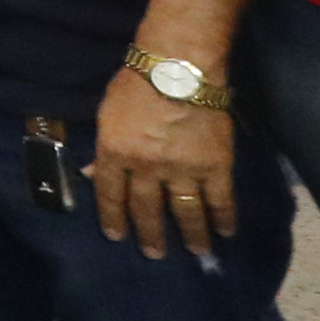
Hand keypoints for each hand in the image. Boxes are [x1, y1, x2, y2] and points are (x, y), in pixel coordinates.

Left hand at [94, 67, 233, 258]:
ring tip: (194, 251)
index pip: (111, 195)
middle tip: (154, 254)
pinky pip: (220, 199)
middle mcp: (147, 168)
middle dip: (150, 234)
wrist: (179, 66)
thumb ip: (103, 147)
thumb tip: (93, 173)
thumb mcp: (106, 113)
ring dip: (190, 235)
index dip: (113, 218)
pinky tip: (226, 232)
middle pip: (147, 209)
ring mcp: (183, 169)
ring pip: (185, 212)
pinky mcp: (216, 165)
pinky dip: (224, 218)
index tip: (117, 237)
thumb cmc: (136, 82)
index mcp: (116, 153)